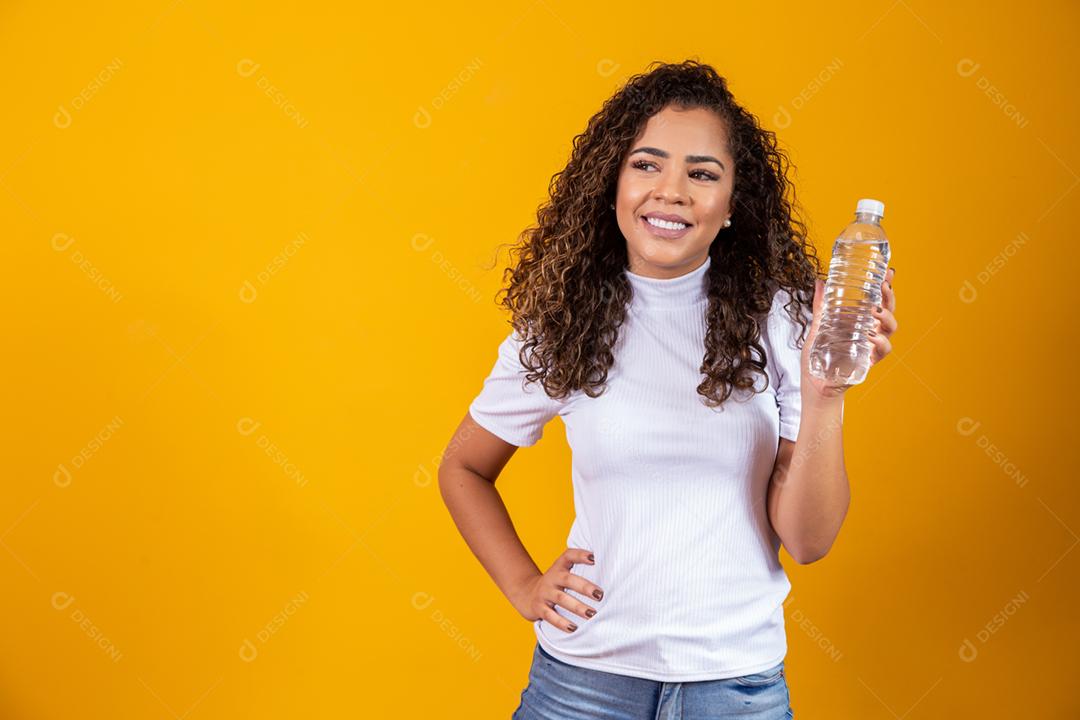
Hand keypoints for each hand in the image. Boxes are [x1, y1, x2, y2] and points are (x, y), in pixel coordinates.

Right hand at [509, 548, 602, 632]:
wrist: (526, 594)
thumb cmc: (555, 583)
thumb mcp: (563, 571)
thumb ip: (580, 567)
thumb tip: (612, 570)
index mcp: (559, 566)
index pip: (569, 556)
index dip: (580, 555)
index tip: (594, 558)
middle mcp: (552, 577)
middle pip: (568, 580)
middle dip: (585, 587)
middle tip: (600, 595)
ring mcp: (544, 593)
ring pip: (561, 599)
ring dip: (577, 607)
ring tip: (591, 614)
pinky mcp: (539, 608)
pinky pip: (550, 616)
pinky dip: (562, 623)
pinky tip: (574, 628)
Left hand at [802, 266, 898, 398]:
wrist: (815, 387)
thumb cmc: (816, 361)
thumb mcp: (816, 330)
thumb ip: (820, 309)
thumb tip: (820, 283)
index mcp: (859, 323)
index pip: (876, 301)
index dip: (885, 287)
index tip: (889, 271)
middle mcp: (869, 333)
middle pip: (888, 311)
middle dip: (889, 297)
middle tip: (883, 286)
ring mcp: (870, 347)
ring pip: (890, 329)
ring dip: (886, 317)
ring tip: (875, 311)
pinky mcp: (869, 362)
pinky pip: (882, 350)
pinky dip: (879, 342)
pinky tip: (871, 336)